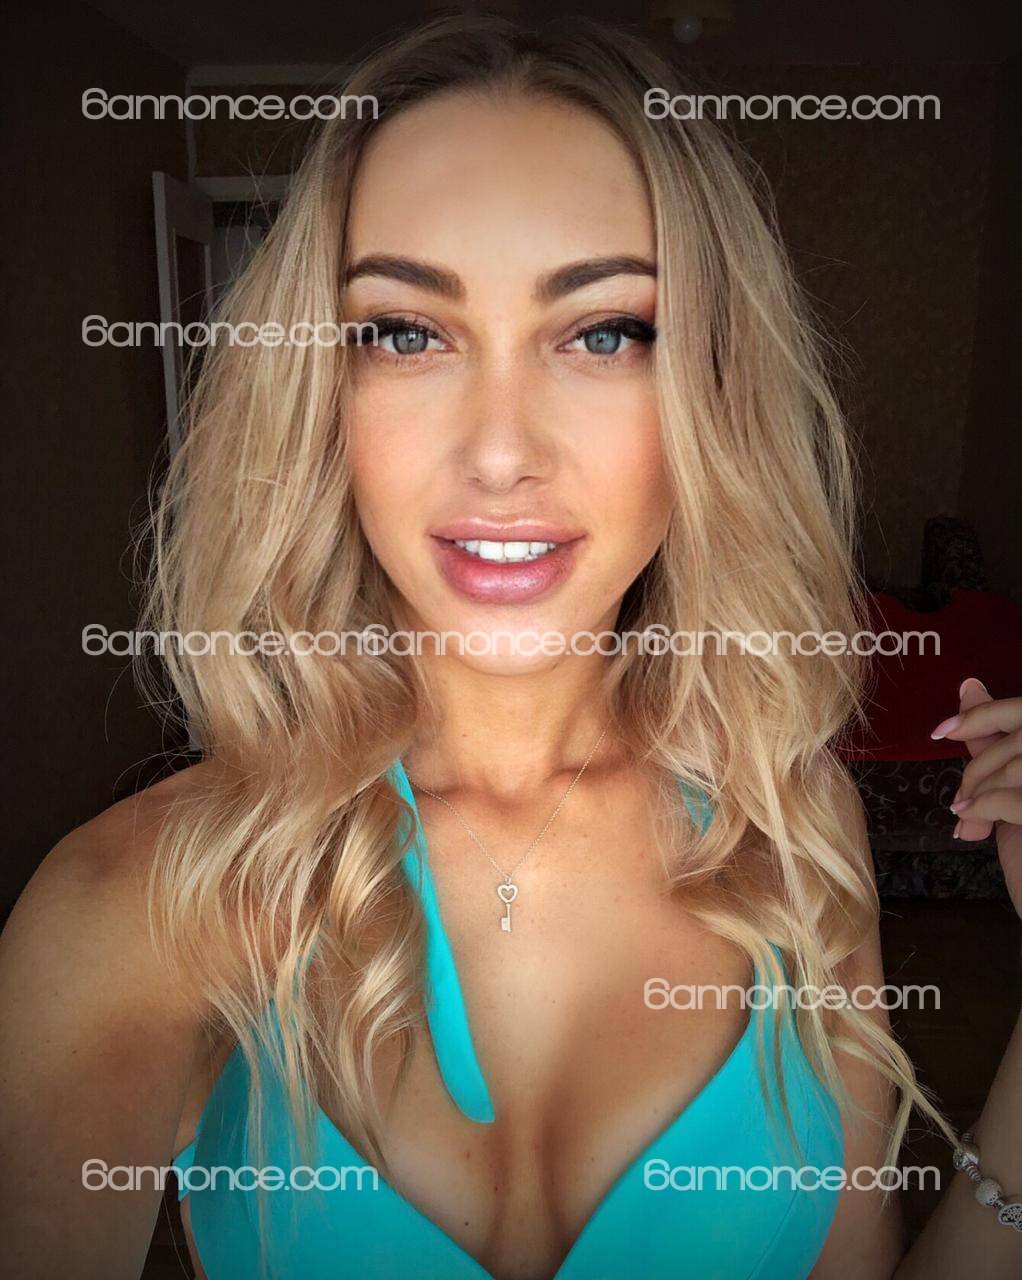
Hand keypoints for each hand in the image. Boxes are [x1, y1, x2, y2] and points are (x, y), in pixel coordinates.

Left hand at [932, 677, 1021, 918]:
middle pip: (1018, 738)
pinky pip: (1012, 799)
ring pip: (1014, 766)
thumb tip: (969, 687)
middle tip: (961, 800)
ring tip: (970, 820)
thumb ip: (997, 741)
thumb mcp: (1014, 790)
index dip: (982, 713)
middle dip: (977, 768)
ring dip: (979, 793)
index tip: (941, 730)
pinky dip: (984, 810)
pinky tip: (972, 828)